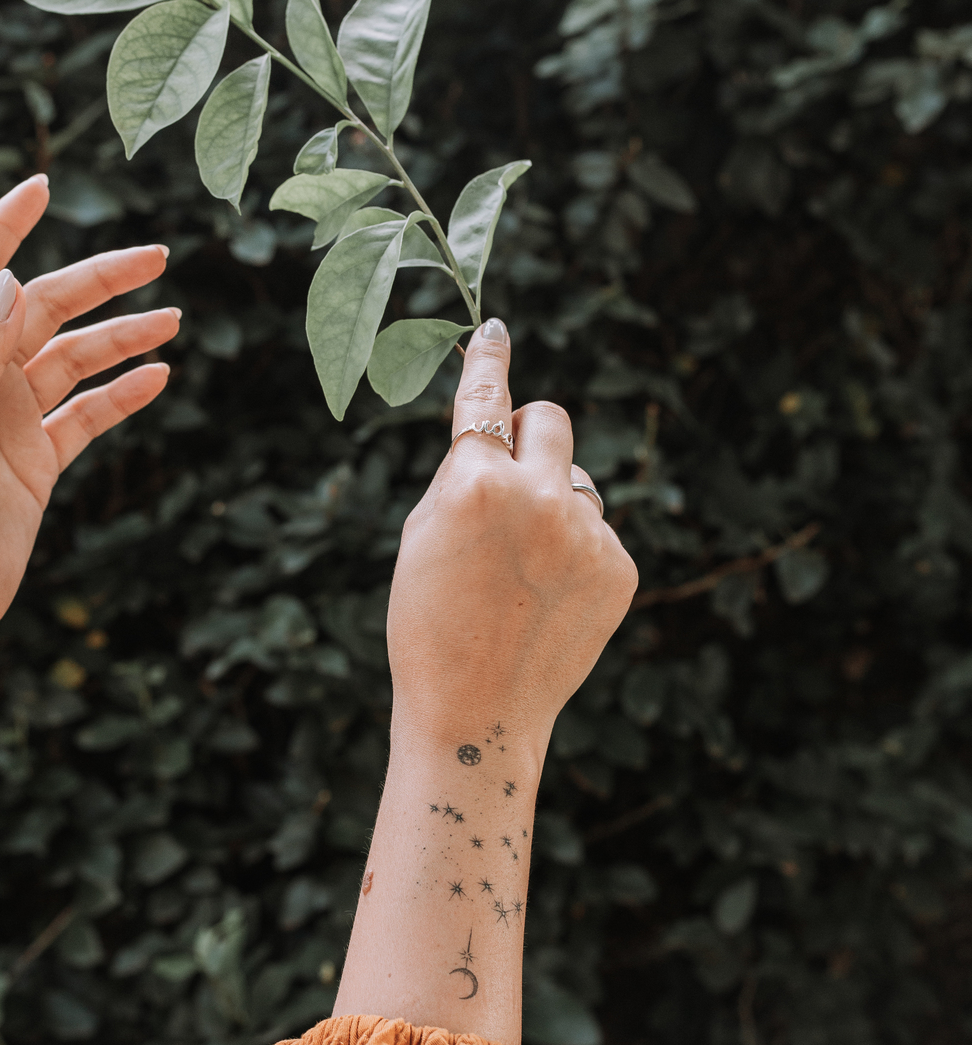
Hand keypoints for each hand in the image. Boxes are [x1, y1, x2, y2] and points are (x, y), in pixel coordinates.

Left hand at [0, 176, 178, 641]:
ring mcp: (12, 418)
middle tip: (159, 257)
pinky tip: (158, 378)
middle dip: (101, 280)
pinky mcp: (39, 460)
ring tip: (174, 320)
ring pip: (76, 359)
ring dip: (122, 337)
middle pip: (45, 309)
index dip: (5, 227)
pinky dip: (122, 394)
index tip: (44, 187)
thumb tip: (9, 279)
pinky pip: (89, 414)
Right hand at [386, 319, 636, 767]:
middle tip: (507, 477)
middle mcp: (539, 498)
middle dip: (529, 434)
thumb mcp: (423, 535)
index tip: (494, 331)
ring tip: (519, 571)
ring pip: (575, 482)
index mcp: (475, 485)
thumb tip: (504, 434)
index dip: (487, 360)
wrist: (477, 713)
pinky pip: (596, 532)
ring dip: (551, 504)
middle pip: (551, 418)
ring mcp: (587, 534)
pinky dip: (574, 552)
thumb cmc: (429, 626)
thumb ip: (465, 476)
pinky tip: (547, 599)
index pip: (484, 400)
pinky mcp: (621, 568)